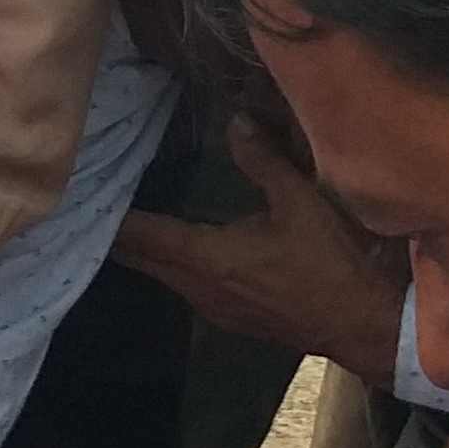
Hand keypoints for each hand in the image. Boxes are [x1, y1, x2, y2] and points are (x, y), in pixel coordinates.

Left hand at [107, 118, 407, 375]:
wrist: (365, 326)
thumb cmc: (332, 265)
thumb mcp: (301, 204)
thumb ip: (264, 161)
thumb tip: (236, 121)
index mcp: (209, 260)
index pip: (144, 237)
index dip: (113, 218)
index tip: (84, 196)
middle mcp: (200, 289)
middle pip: (144, 260)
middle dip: (120, 233)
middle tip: (95, 199)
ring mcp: (214, 309)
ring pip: (164, 275)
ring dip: (145, 250)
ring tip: (125, 219)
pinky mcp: (230, 317)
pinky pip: (185, 286)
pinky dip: (171, 264)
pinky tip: (175, 248)